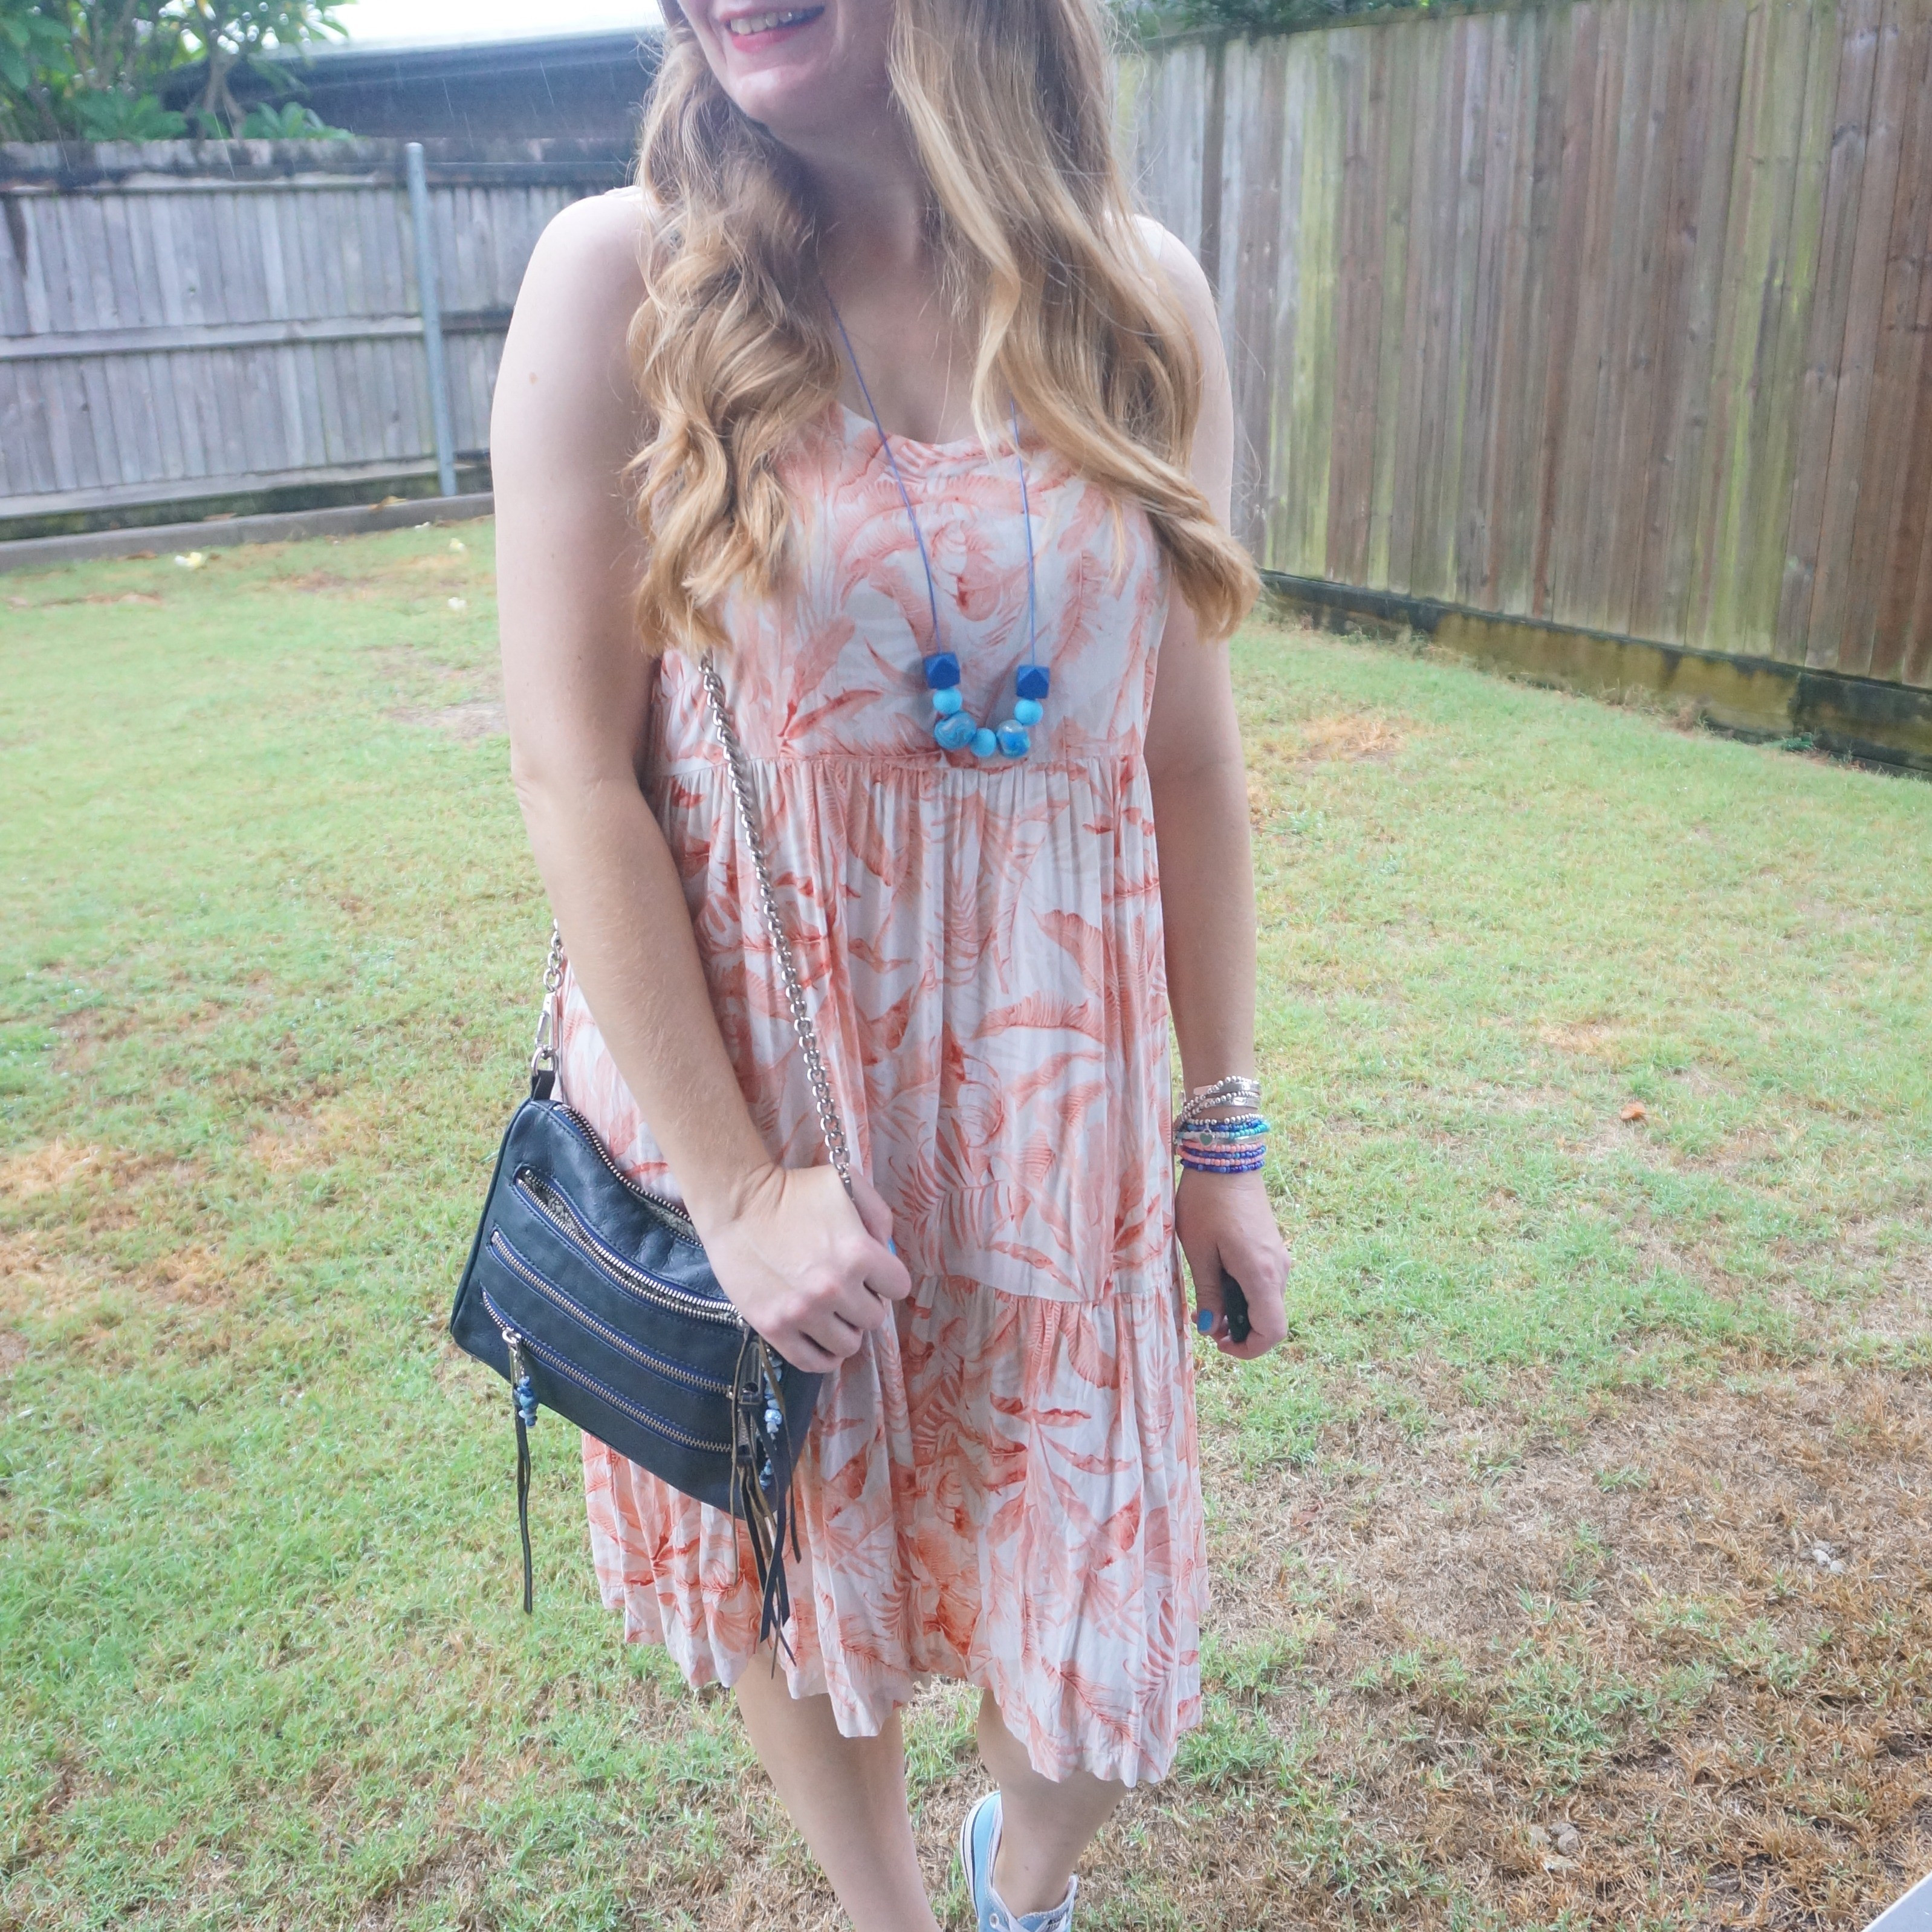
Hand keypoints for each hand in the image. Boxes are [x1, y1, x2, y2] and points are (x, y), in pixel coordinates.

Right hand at [692, 1162, 910, 1373]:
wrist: (738, 1203)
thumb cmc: (793, 1190)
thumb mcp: (847, 1184)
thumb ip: (878, 1216)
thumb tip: (886, 1251)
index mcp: (859, 1253)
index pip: (898, 1287)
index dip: (887, 1278)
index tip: (872, 1273)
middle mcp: (834, 1288)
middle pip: (874, 1318)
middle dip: (865, 1302)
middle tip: (847, 1290)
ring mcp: (803, 1312)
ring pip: (848, 1345)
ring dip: (845, 1330)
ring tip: (832, 1313)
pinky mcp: (775, 1327)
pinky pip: (812, 1362)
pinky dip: (824, 1357)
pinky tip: (823, 1342)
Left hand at [1175, 1167, 1290, 1358]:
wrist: (1226, 1159)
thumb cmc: (1206, 1202)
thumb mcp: (1199, 1251)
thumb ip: (1209, 1293)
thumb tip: (1212, 1327)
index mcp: (1261, 1273)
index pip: (1273, 1331)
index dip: (1249, 1349)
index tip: (1220, 1344)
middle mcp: (1278, 1269)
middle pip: (1271, 1320)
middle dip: (1241, 1331)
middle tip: (1205, 1323)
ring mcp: (1279, 1257)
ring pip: (1267, 1302)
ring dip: (1241, 1311)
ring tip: (1206, 1301)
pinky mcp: (1272, 1247)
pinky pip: (1264, 1283)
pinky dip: (1245, 1293)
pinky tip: (1219, 1279)